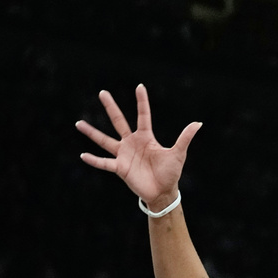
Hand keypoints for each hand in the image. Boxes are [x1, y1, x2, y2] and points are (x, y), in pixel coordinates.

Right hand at [76, 84, 200, 209]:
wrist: (163, 191)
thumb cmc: (170, 172)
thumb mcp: (178, 153)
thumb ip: (185, 137)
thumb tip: (198, 123)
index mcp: (146, 137)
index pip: (143, 115)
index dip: (142, 101)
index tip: (139, 86)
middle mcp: (132, 143)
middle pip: (119, 121)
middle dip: (111, 107)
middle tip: (103, 93)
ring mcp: (124, 154)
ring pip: (104, 140)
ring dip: (92, 133)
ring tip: (78, 123)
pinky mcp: (119, 168)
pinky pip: (104, 163)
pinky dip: (94, 160)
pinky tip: (83, 155)